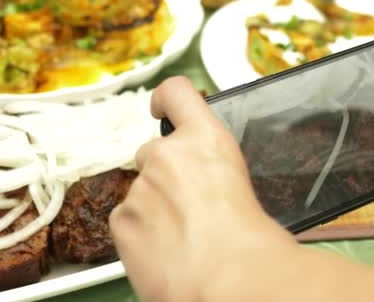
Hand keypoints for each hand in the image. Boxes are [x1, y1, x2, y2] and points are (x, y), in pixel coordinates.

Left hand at [109, 77, 295, 301]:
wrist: (230, 280)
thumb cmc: (251, 241)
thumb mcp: (241, 185)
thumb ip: (216, 171)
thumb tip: (212, 190)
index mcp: (207, 141)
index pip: (177, 93)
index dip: (165, 100)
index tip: (160, 108)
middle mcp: (167, 155)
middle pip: (153, 153)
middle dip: (163, 176)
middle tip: (185, 207)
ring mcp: (140, 187)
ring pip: (140, 193)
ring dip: (153, 210)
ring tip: (181, 239)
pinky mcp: (121, 219)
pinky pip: (127, 220)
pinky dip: (140, 234)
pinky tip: (165, 252)